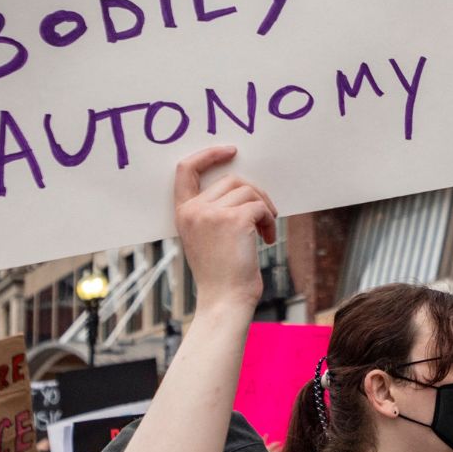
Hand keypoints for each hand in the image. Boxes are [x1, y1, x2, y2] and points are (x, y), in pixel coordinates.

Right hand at [173, 146, 272, 313]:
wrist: (224, 301)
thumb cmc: (220, 274)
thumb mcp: (205, 237)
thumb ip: (212, 211)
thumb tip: (241, 186)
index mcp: (183, 212)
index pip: (185, 169)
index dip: (208, 154)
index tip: (230, 150)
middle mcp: (194, 210)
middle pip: (231, 180)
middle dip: (254, 194)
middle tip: (264, 217)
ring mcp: (212, 213)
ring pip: (248, 191)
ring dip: (264, 209)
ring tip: (265, 232)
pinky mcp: (234, 220)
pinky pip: (260, 206)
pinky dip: (269, 220)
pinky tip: (267, 239)